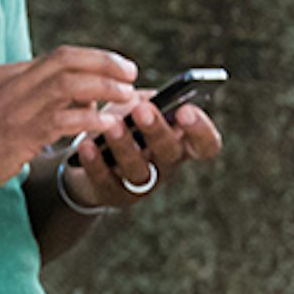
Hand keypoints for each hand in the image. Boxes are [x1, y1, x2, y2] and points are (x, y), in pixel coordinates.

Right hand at [0, 46, 146, 199]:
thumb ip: (23, 101)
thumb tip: (61, 102)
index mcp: (7, 75)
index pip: (58, 57)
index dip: (93, 59)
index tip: (117, 68)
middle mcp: (12, 84)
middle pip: (67, 60)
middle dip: (105, 63)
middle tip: (131, 74)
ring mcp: (13, 108)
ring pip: (68, 83)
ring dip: (104, 87)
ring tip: (128, 96)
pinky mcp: (16, 134)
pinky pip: (60, 118)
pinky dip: (89, 118)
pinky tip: (106, 124)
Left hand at [80, 86, 224, 201]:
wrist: (91, 156)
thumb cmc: (125, 123)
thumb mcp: (138, 106)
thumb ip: (147, 101)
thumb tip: (146, 99)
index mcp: (182, 142)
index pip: (207, 144)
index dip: (201, 130)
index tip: (186, 110)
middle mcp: (166, 165)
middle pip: (170, 153)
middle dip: (156, 130)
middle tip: (142, 109)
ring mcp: (141, 184)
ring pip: (138, 170)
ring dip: (125, 146)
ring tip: (111, 126)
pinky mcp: (113, 194)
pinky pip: (105, 180)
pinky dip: (95, 163)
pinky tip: (86, 145)